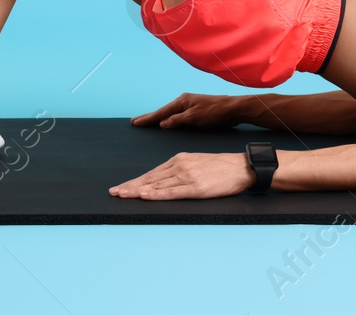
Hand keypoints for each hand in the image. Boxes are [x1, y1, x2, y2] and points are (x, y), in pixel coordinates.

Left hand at [109, 151, 256, 200]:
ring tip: (122, 195)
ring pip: (156, 185)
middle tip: (113, 192)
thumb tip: (164, 181)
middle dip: (130, 186)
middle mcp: (180, 166)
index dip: (135, 181)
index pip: (152, 173)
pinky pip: (171, 192)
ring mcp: (186, 176)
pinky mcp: (195, 187)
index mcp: (179, 159)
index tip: (121, 188)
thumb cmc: (221, 167)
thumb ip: (180, 170)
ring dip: (137, 191)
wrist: (241, 167)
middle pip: (149, 178)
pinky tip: (144, 195)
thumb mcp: (197, 163)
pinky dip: (156, 194)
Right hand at [131, 92, 245, 129]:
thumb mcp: (194, 117)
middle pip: (163, 111)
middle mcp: (184, 101)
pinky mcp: (196, 111)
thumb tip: (162, 123)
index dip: (148, 118)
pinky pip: (177, 116)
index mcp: (182, 101)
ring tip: (147, 122)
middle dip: (150, 117)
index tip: (135, 122)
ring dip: (159, 118)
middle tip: (135, 122)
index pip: (161, 112)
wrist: (234, 109)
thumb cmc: (215, 112)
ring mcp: (190, 106)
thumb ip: (177, 120)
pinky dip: (169, 119)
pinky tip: (168, 123)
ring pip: (170, 113)